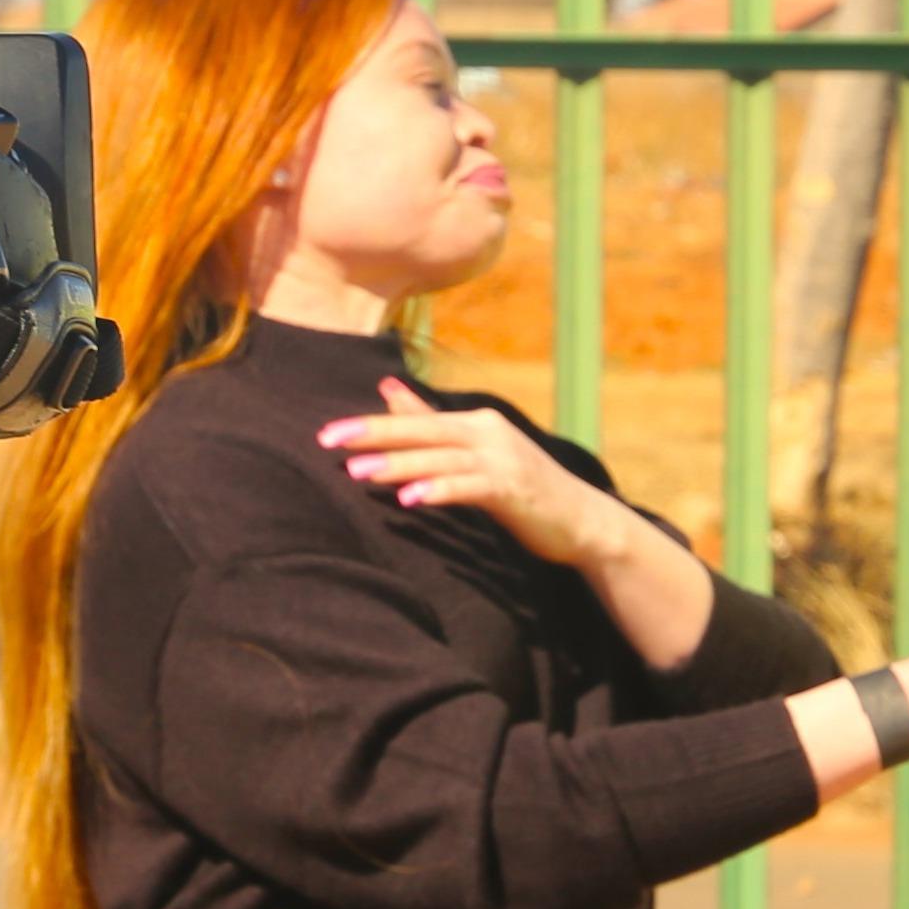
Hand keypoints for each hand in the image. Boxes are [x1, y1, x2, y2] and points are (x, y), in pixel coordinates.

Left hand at [318, 377, 620, 565]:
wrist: (580, 520)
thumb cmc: (523, 488)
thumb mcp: (475, 452)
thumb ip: (430, 422)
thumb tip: (386, 387)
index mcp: (475, 422)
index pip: (415, 421)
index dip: (370, 426)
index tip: (328, 433)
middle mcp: (487, 433)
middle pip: (422, 431)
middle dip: (374, 435)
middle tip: (329, 441)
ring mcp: (502, 460)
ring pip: (441, 458)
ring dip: (398, 465)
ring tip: (357, 472)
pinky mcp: (513, 489)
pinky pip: (469, 487)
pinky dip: (439, 490)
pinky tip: (410, 500)